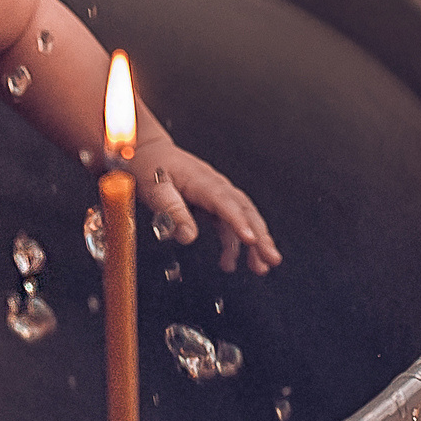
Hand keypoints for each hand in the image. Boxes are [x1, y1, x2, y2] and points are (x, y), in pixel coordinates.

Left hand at [134, 142, 281, 274]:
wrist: (149, 153)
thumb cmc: (151, 167)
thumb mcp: (156, 190)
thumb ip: (172, 212)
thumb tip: (188, 237)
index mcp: (202, 181)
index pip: (226, 202)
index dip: (239, 221)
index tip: (250, 239)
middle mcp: (216, 186)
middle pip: (245, 211)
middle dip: (261, 236)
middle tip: (271, 258)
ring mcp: (217, 194)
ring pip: (243, 219)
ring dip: (255, 243)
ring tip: (260, 267)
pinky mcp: (214, 204)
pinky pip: (230, 225)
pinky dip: (234, 244)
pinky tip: (229, 262)